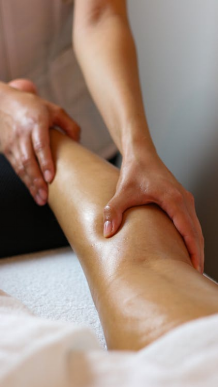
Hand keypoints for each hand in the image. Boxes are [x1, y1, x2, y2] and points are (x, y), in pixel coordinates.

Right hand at [0, 79, 79, 204]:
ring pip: (21, 167)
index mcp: (36, 122)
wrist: (1, 101)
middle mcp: (22, 133)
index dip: (45, 162)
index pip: (40, 145)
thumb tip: (78, 143)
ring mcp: (13, 142)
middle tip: (45, 197)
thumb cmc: (32, 106)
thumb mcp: (53, 109)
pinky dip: (25, 181)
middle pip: (28, 160)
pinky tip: (33, 191)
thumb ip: (69, 124)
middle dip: (37, 181)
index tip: (51, 178)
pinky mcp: (7, 149)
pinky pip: (16, 168)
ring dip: (30, 185)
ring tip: (41, 200)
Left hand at [103, 147, 203, 272]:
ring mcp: (185, 200)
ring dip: (196, 246)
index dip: (192, 249)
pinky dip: (193, 237)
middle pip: (196, 232)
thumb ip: (113, 211)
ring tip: (193, 267)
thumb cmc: (134, 172)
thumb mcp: (122, 192)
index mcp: (173, 199)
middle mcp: (184, 199)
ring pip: (196, 228)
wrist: (142, 155)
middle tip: (195, 276)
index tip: (195, 267)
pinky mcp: (182, 200)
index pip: (188, 229)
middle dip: (197, 254)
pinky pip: (192, 222)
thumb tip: (107, 232)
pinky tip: (187, 249)